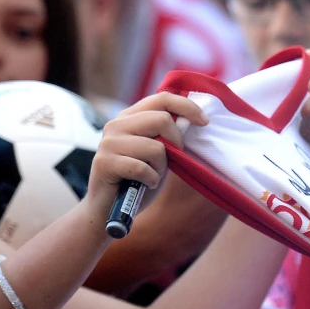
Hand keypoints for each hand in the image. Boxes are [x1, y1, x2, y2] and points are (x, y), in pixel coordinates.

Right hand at [84, 92, 208, 214]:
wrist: (107, 209)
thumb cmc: (137, 180)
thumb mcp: (156, 153)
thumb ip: (167, 135)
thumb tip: (195, 120)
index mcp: (129, 116)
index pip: (162, 98)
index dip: (187, 106)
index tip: (205, 122)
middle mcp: (116, 124)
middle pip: (162, 119)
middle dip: (176, 143)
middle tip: (171, 161)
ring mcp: (108, 142)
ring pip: (156, 147)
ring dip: (161, 167)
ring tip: (151, 176)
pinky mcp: (104, 162)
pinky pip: (143, 168)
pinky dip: (151, 180)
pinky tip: (143, 185)